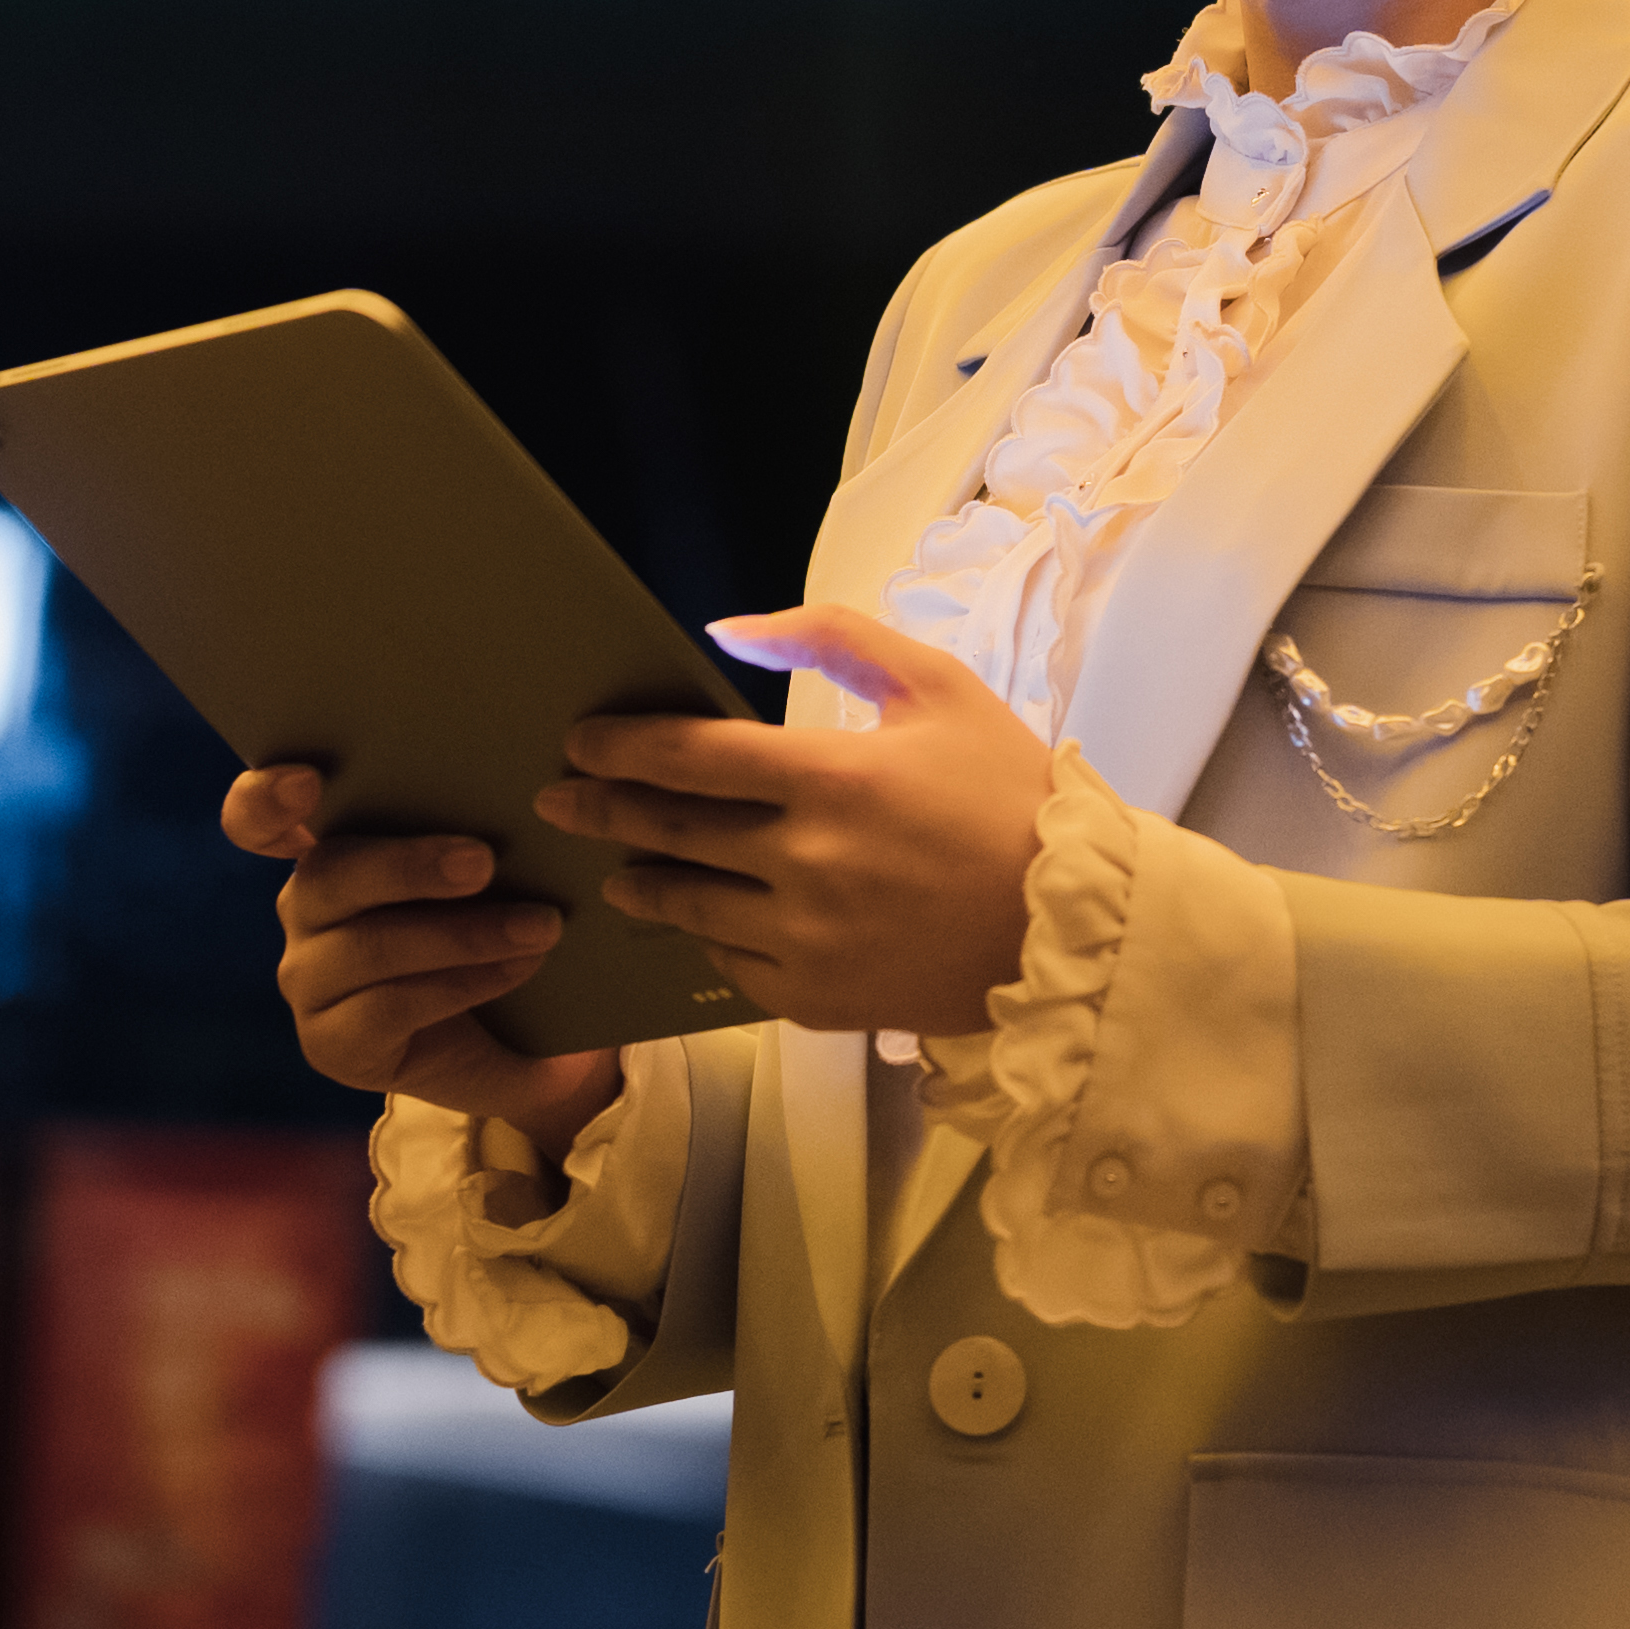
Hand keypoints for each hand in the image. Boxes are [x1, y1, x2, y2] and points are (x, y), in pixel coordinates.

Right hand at [226, 762, 624, 1152]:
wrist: (520, 1038)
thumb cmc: (498, 926)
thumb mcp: (489, 872)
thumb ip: (475, 826)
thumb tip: (522, 790)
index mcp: (330, 842)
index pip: (258, 817)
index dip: (265, 797)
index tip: (307, 782)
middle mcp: (303, 906)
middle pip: (326, 874)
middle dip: (407, 866)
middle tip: (484, 862)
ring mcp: (308, 978)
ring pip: (367, 946)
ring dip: (461, 934)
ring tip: (538, 926)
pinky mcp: (330, 1043)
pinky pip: (388, 1007)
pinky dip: (462, 985)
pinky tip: (516, 970)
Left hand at [542, 606, 1053, 1040]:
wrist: (1071, 924)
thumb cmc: (1007, 794)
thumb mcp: (936, 688)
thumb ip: (832, 637)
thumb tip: (726, 628)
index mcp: (834, 777)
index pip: (692, 757)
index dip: (622, 748)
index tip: (579, 742)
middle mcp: (807, 863)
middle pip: (672, 833)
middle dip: (603, 812)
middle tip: (557, 801)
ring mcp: (809, 941)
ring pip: (691, 908)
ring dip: (642, 881)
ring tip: (616, 870)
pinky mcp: (819, 1001)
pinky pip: (734, 967)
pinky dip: (708, 940)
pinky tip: (698, 923)